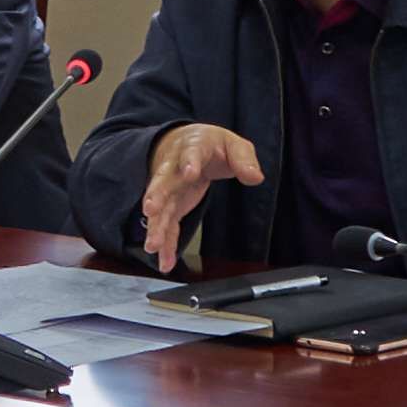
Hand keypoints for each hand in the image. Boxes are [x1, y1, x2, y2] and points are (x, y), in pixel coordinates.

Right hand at [139, 126, 267, 273]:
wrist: (184, 144)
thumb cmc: (210, 145)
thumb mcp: (233, 144)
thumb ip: (244, 159)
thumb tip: (255, 177)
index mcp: (193, 147)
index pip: (191, 153)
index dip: (189, 162)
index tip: (189, 172)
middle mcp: (174, 169)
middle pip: (163, 182)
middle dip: (156, 195)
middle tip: (150, 209)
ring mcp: (169, 189)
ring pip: (160, 208)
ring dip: (156, 227)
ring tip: (153, 245)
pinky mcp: (171, 207)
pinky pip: (167, 226)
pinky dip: (165, 244)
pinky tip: (164, 262)